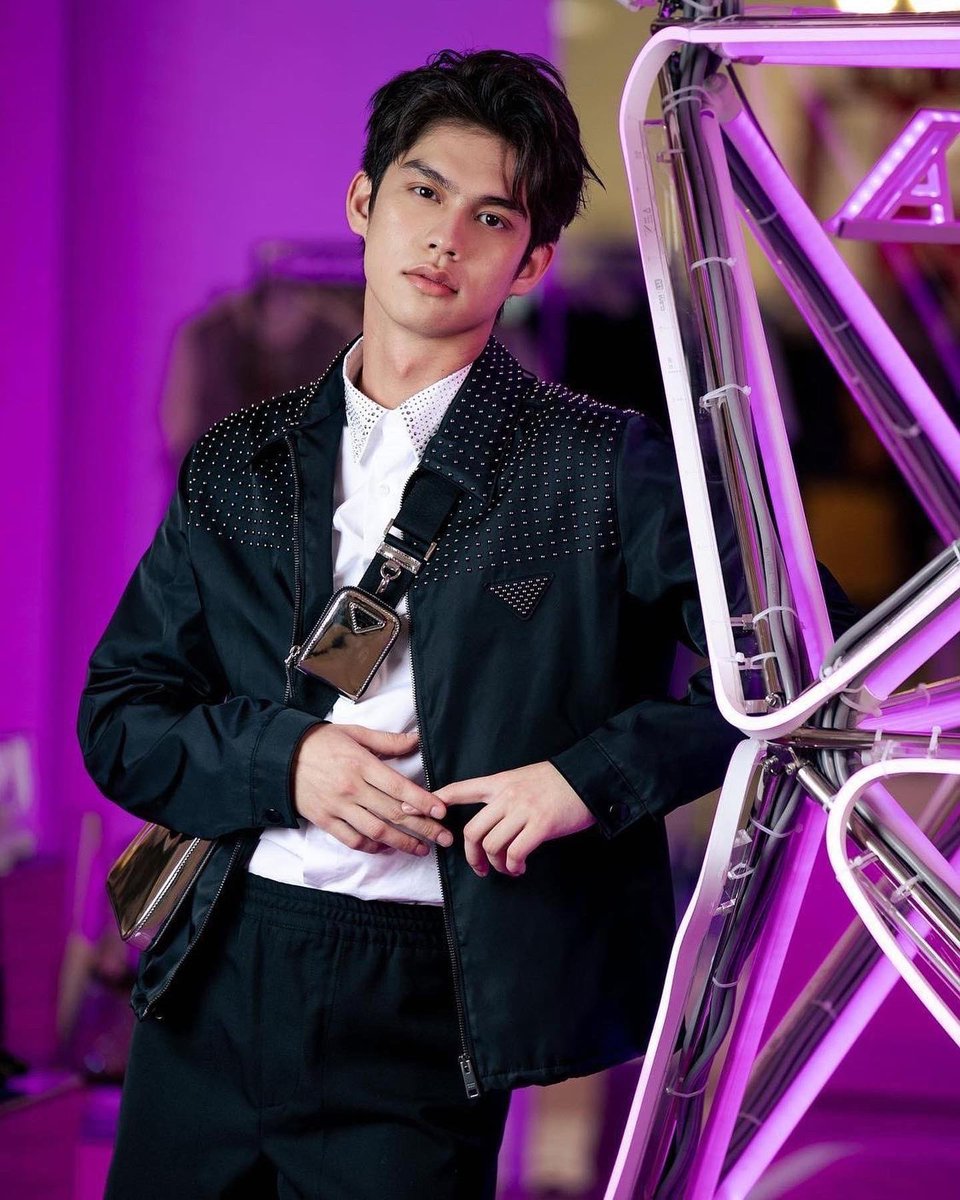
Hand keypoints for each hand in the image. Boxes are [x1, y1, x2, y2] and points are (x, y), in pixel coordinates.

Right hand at [292, 724, 451, 855]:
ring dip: (402, 842)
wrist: (279, 756)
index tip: (442, 811)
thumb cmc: (320, 742)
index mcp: (361, 764)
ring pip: (376, 831)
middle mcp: (351, 788)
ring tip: (422, 849)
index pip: (398, 787)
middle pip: (393, 812)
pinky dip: (371, 847)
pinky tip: (387, 848)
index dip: (422, 801)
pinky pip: (352, 840)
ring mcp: (337, 807)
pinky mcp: (324, 820)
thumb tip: (415, 739)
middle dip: (423, 828)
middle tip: (444, 838)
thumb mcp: (354, 733)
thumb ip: (386, 741)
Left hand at [427, 762, 595, 876]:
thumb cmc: (557, 782)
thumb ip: (504, 795)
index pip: (459, 790)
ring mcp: (523, 810)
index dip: (433, 800)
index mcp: (500, 782)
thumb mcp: (523, 779)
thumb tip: (491, 819)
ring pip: (492, 845)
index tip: (410, 810)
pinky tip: (519, 867)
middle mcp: (507, 796)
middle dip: (471, 855)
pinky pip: (515, 852)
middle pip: (471, 830)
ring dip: (495, 864)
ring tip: (506, 868)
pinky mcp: (541, 825)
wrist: (588, 778)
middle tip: (479, 868)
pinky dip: (513, 866)